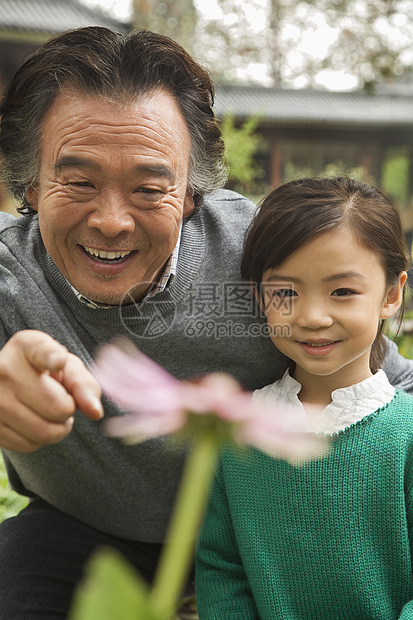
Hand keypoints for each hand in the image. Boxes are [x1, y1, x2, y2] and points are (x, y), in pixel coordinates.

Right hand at [0, 330, 102, 452]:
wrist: (6, 383)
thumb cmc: (44, 373)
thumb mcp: (67, 368)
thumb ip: (84, 385)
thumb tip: (95, 413)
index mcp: (26, 346)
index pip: (42, 352)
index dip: (53, 358)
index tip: (58, 361)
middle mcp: (3, 369)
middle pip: (59, 407)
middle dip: (68, 409)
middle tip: (60, 400)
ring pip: (45, 432)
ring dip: (57, 428)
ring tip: (50, 412)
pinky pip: (28, 445)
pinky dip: (39, 439)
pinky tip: (34, 421)